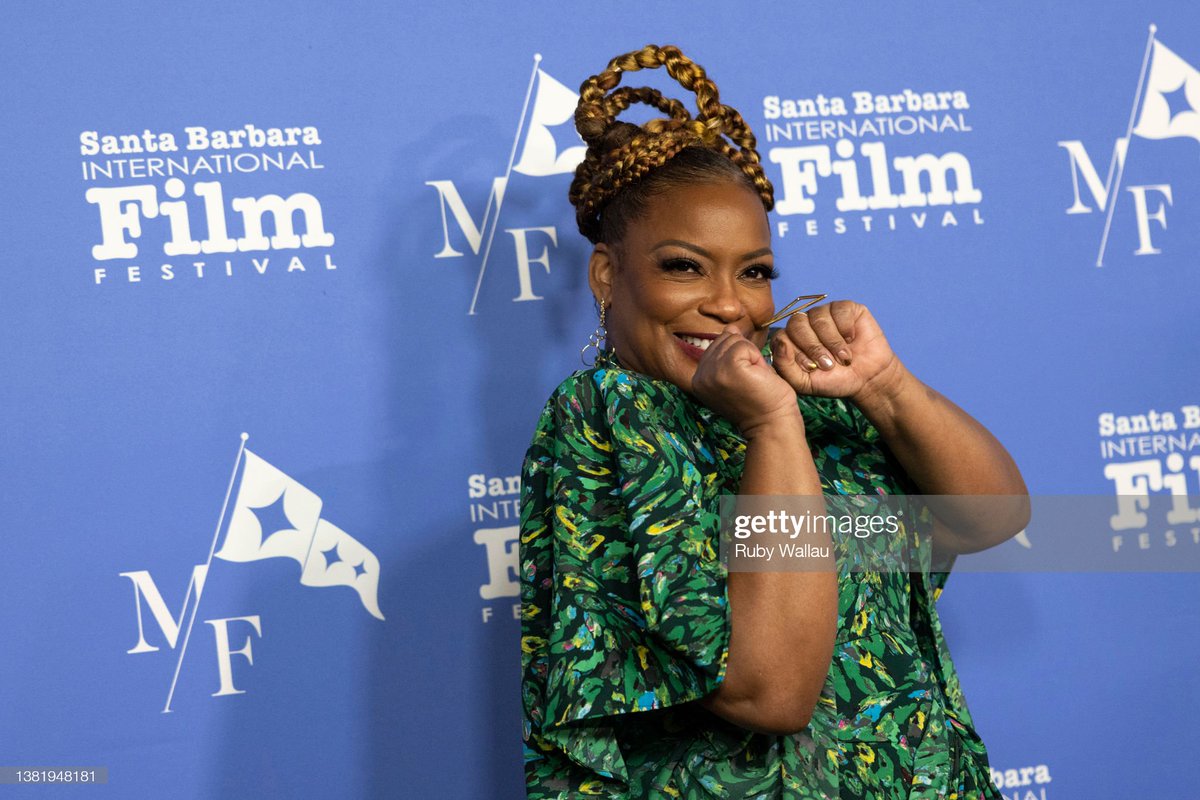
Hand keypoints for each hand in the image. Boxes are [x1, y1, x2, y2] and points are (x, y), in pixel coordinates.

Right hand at [691, 325, 800, 436]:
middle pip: (724, 340)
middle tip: (750, 381)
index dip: (737, 358)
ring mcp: (712, 372)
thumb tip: (730, 328)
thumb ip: (728, 353)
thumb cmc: (760, 402)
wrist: (771, 425)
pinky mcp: (729, 368)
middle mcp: (699, 377)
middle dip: (744, 355)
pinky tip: (757, 377)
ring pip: (735, 341)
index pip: (716, 346)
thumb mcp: (738, 374)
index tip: (743, 383)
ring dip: (751, 357)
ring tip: (753, 379)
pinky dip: (757, 359)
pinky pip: (744, 345)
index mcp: (698, 380)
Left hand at [770, 300, 904, 402]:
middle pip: (796, 323)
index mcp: (791, 339)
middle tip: (829, 364)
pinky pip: (839, 310)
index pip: (782, 336)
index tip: (811, 368)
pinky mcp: (845, 308)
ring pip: (818, 317)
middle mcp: (804, 323)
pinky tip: (852, 339)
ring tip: (843, 357)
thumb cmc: (833, 380)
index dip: (796, 352)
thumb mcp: (804, 382)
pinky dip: (846, 329)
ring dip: (832, 341)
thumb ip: (784, 366)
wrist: (866, 379)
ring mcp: (824, 313)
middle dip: (813, 347)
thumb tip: (781, 342)